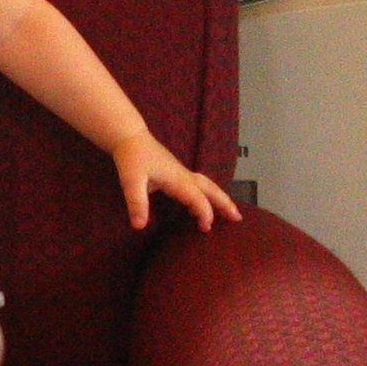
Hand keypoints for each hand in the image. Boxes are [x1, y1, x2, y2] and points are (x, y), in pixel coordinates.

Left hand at [111, 128, 243, 231]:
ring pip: (206, 185)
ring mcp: (180, 173)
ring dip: (218, 198)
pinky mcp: (175, 172)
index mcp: (177, 179)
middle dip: (224, 203)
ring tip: (228, 213)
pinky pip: (197, 185)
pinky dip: (205, 195)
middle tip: (237, 218)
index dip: (204, 212)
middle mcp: (183, 175)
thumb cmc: (131, 157)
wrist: (129, 137)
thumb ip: (136, 203)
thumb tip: (140, 226)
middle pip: (210, 188)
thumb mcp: (130, 181)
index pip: (197, 198)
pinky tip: (198, 205)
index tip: (206, 228)